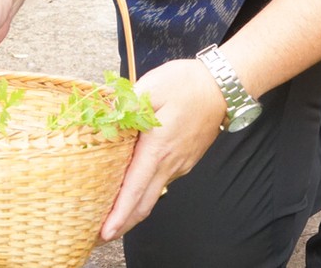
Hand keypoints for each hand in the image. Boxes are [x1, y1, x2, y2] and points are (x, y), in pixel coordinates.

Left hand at [98, 57, 228, 240]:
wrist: (222, 85)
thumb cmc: (186, 84)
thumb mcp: (149, 88)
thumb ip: (125, 107)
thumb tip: (104, 117)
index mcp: (158, 149)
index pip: (135, 190)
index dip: (119, 214)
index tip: (105, 233)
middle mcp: (170, 164)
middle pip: (144, 204)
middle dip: (122, 223)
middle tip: (99, 235)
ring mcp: (180, 164)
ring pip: (153, 194)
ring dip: (132, 209)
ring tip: (109, 215)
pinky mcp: (184, 159)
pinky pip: (161, 181)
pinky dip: (144, 192)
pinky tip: (130, 189)